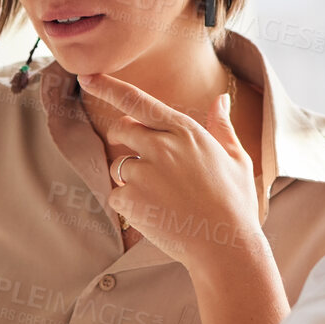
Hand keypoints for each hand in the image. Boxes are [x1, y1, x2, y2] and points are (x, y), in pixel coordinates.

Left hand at [77, 72, 261, 271]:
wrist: (226, 247)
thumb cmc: (235, 204)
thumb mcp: (237, 159)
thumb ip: (222, 127)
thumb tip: (221, 100)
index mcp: (186, 131)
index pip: (139, 101)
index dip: (108, 86)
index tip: (87, 76)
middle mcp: (162, 145)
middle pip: (122, 129)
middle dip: (124, 139)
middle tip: (145, 161)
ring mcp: (144, 171)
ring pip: (119, 165)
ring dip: (132, 179)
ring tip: (163, 198)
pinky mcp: (131, 198)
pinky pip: (116, 195)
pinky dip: (129, 205)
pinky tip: (156, 215)